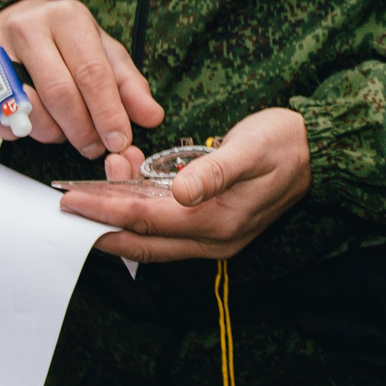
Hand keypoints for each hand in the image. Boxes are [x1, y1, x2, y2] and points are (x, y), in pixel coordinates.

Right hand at [0, 0, 162, 157]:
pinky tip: (30, 128)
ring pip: (26, 107)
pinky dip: (14, 133)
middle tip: (94, 148)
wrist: (11, 20)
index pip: (92, 72)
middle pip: (59, 92)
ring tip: (64, 132)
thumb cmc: (65, 42)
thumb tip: (152, 116)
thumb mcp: (103, 52)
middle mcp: (28, 26)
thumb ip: (129, 84)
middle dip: (82, 130)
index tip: (120, 141)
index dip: (108, 113)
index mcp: (68, 17)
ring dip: (50, 132)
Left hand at [58, 106, 309, 262]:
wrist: (317, 152)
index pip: (148, 220)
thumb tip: (181, 192)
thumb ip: (215, 171)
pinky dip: (140, 212)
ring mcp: (214, 238)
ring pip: (152, 237)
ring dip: (120, 216)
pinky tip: (128, 184)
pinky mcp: (212, 227)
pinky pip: (166, 229)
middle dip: (101, 224)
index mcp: (219, 222)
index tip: (71, 199)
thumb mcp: (250, 148)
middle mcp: (214, 240)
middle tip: (68, 205)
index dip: (106, 209)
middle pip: (142, 242)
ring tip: (99, 181)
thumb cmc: (284, 142)